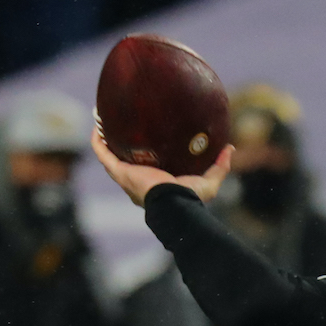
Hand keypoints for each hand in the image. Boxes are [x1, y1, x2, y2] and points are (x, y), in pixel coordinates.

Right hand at [90, 126, 232, 206]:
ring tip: (103, 122)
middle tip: (123, 128)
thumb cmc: (190, 197)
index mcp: (155, 184)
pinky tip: (96, 126)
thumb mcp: (209, 181)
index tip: (149, 142)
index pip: (148, 170)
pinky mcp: (120, 171)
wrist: (174, 203)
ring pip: (110, 156)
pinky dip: (97, 141)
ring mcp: (126, 176)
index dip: (145, 157)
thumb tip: (229, 148)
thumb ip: (219, 166)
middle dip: (122, 147)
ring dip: (105, 140)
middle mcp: (137, 181)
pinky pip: (103, 154)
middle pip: (126, 162)